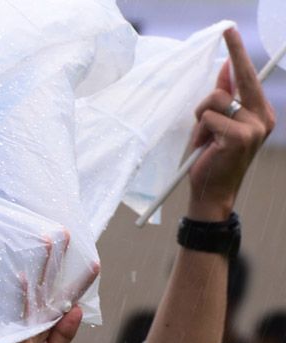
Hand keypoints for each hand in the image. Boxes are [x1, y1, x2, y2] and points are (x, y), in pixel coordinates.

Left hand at [187, 28, 275, 220]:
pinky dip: (201, 130)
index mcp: (260, 113)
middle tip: (227, 28)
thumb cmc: (211, 158)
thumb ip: (223, 98)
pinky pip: (209, 117)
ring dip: (201, 116)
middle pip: (239, 78)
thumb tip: (225, 68)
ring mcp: (254, 126)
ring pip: (215, 99)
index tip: (230, 30)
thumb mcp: (215, 125)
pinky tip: (206, 146)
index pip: (249, 77)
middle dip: (233, 54)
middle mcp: (263, 117)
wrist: (211, 192)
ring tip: (204, 138)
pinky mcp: (240, 136)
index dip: (239, 53)